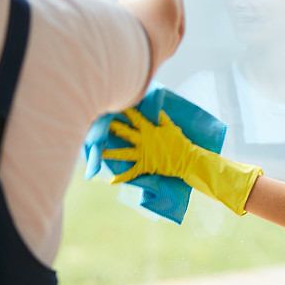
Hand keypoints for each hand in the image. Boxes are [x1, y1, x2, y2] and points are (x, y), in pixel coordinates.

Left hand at [104, 109, 262, 215]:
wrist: (186, 159)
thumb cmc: (180, 142)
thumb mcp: (172, 128)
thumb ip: (163, 120)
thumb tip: (159, 111)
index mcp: (149, 130)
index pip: (135, 118)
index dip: (125, 110)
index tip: (116, 104)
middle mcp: (143, 141)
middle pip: (124, 133)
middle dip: (111, 127)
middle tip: (98, 123)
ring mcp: (143, 154)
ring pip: (123, 153)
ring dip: (109, 153)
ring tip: (97, 153)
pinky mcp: (145, 166)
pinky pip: (131, 173)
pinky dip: (121, 177)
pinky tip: (110, 181)